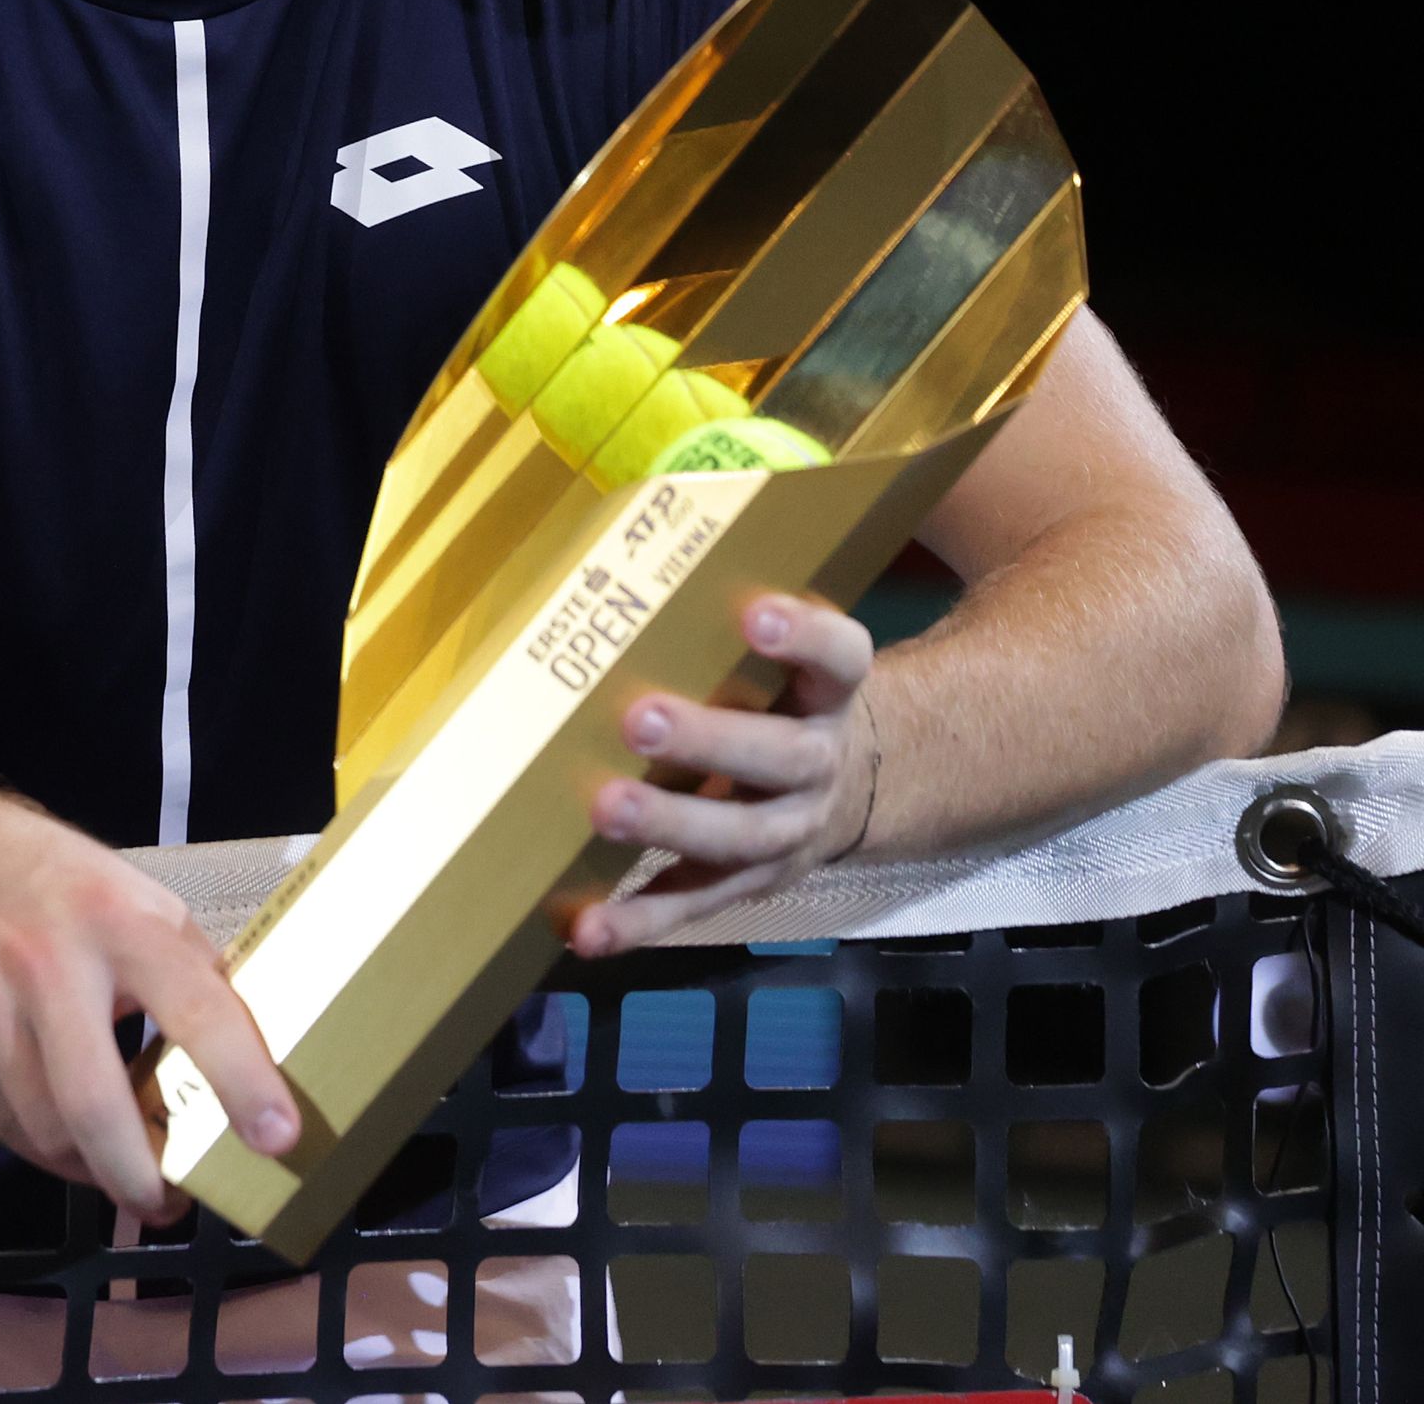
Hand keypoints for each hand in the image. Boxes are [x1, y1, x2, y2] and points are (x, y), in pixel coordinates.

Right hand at [0, 769, 296, 1216]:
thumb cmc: (33, 873)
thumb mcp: (123, 889)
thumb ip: (179, 962)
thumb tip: (246, 1047)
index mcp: (115, 919)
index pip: (195, 1007)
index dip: (242, 1079)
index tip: (278, 1137)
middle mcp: (46, 967)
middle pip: (96, 1107)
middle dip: (142, 1177)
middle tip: (172, 1203)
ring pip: (49, 1132)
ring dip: (95, 1165)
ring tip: (123, 1165)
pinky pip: (5, 1126)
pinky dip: (46, 1143)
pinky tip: (64, 1130)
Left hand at [570, 590, 880, 957]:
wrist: (854, 784)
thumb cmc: (781, 691)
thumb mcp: (781, 647)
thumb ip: (723, 602)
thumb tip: (638, 513)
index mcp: (833, 692)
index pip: (840, 657)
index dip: (804, 635)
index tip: (758, 612)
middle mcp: (819, 762)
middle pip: (775, 754)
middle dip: (709, 738)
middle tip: (639, 714)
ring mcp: (788, 831)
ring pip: (733, 833)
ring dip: (667, 823)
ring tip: (602, 807)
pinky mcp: (748, 882)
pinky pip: (693, 906)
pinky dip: (638, 921)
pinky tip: (585, 927)